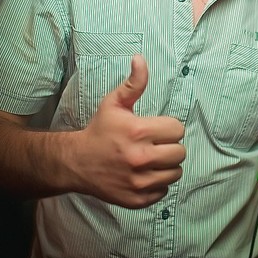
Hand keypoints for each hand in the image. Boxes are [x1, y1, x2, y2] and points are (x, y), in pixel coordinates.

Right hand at [73, 54, 184, 207]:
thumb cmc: (99, 130)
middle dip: (170, 147)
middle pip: (180, 152)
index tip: (156, 129)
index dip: (168, 128)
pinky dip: (157, 184)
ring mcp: (139, 181)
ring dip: (166, 166)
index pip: (178, 130)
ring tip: (151, 159)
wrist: (76, 162)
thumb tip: (140, 59)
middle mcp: (140, 157)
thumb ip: (133, 83)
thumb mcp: (114, 103)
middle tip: (155, 145)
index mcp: (138, 131)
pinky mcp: (137, 199)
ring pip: (175, 173)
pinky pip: (163, 191)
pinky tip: (144, 174)